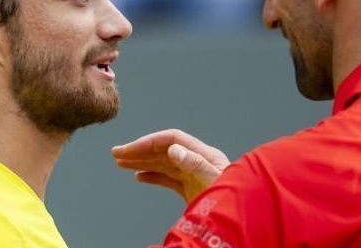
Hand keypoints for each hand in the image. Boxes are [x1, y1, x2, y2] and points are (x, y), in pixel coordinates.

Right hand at [111, 129, 229, 202]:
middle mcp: (198, 162)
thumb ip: (195, 165)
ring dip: (141, 162)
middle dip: (140, 150)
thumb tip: (173, 149)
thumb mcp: (215, 181)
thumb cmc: (235, 200)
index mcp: (205, 155)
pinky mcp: (192, 190)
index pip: (171, 140)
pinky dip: (152, 177)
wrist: (244, 220)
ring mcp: (194, 176)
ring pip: (163, 164)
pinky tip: (139, 177)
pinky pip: (168, 179)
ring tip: (120, 163)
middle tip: (116, 153)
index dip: (149, 142)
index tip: (129, 149)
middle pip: (164, 150)